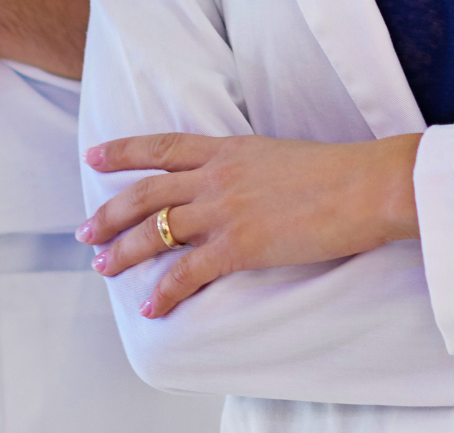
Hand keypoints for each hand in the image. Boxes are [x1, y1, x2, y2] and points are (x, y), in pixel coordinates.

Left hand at [78, 132, 421, 317]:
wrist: (367, 184)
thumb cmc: (338, 171)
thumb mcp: (280, 154)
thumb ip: (249, 166)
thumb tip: (240, 181)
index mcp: (229, 149)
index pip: (162, 147)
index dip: (122, 152)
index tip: (94, 158)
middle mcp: (217, 176)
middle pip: (146, 193)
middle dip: (110, 213)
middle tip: (87, 232)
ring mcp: (226, 210)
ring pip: (156, 231)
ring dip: (124, 251)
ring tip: (104, 267)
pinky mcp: (241, 245)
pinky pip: (189, 272)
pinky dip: (165, 291)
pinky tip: (151, 306)